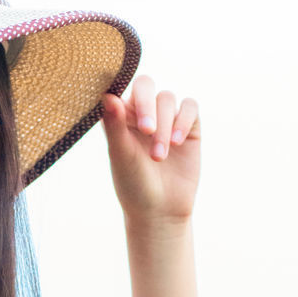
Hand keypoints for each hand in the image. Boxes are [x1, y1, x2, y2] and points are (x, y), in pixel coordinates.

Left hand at [100, 76, 199, 228]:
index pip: (122, 87)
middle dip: (147, 106)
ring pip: (167, 99)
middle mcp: (143, 111)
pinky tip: (177, 142)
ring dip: (165, 126)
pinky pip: (190, 107)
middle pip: (146, 85)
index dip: (125, 96)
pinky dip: (184, 121)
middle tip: (147, 131)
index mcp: (121, 115)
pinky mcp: (189, 126)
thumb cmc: (133, 185)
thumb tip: (107, 95)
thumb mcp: (121, 156)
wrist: (160, 211)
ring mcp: (167, 117)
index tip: (128, 116)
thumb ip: (114, 126)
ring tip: (158, 157)